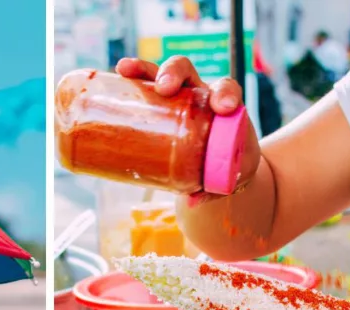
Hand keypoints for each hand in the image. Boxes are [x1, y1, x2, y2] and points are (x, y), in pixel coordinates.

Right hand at [116, 56, 261, 187]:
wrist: (222, 166)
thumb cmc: (231, 167)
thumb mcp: (230, 178)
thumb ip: (215, 188)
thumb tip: (191, 200)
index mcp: (222, 107)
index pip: (226, 89)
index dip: (224, 93)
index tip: (223, 107)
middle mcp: (199, 95)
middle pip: (188, 72)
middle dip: (175, 73)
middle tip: (165, 87)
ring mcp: (178, 97)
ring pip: (162, 73)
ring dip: (146, 70)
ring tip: (127, 71)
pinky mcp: (159, 104)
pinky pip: (145, 85)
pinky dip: (132, 78)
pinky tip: (118, 74)